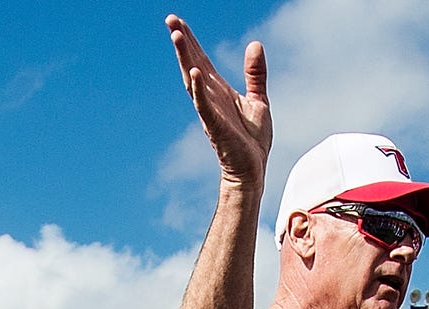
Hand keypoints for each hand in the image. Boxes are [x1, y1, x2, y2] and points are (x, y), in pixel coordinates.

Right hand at [165, 16, 268, 185]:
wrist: (252, 169)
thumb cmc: (252, 140)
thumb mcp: (258, 100)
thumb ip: (255, 73)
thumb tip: (255, 45)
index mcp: (219, 90)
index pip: (201, 59)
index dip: (190, 40)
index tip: (178, 21)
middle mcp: (210, 97)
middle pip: (192, 63)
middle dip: (182, 42)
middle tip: (170, 19)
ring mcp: (210, 111)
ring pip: (193, 80)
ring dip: (185, 58)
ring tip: (176, 36)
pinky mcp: (215, 126)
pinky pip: (204, 105)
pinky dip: (198, 90)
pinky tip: (193, 74)